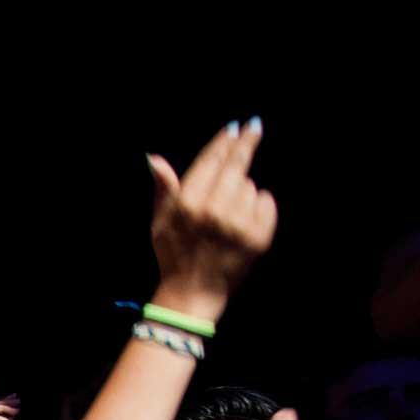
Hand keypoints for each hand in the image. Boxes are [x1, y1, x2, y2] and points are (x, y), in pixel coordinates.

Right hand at [145, 120, 277, 322]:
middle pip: (236, 166)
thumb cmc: (174, 254)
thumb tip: (153, 159)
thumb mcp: (160, 221)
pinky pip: (266, 203)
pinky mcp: (258, 237)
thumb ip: (163, 188)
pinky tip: (244, 219)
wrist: (193, 293)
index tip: (235, 128)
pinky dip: (259, 206)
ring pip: (250, 186)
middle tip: (256, 126)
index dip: (224, 142)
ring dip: (243, 190)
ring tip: (229, 209)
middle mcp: (214, 211)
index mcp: (188, 204)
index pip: (211, 162)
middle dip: (246, 143)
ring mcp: (238, 224)